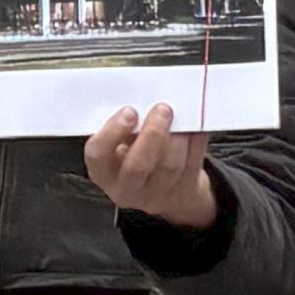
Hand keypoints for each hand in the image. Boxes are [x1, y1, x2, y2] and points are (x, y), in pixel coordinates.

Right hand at [86, 105, 216, 228]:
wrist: (166, 187)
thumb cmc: (137, 155)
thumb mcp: (122, 142)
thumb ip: (126, 126)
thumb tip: (144, 99)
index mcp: (103, 171)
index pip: (98, 154)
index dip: (112, 132)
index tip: (129, 111)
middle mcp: (126, 188)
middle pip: (137, 166)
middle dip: (152, 134)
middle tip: (162, 109)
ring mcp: (155, 196)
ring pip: (169, 166)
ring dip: (178, 137)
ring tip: (182, 116)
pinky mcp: (182, 193)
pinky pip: (192, 166)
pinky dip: (196, 142)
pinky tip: (196, 127)